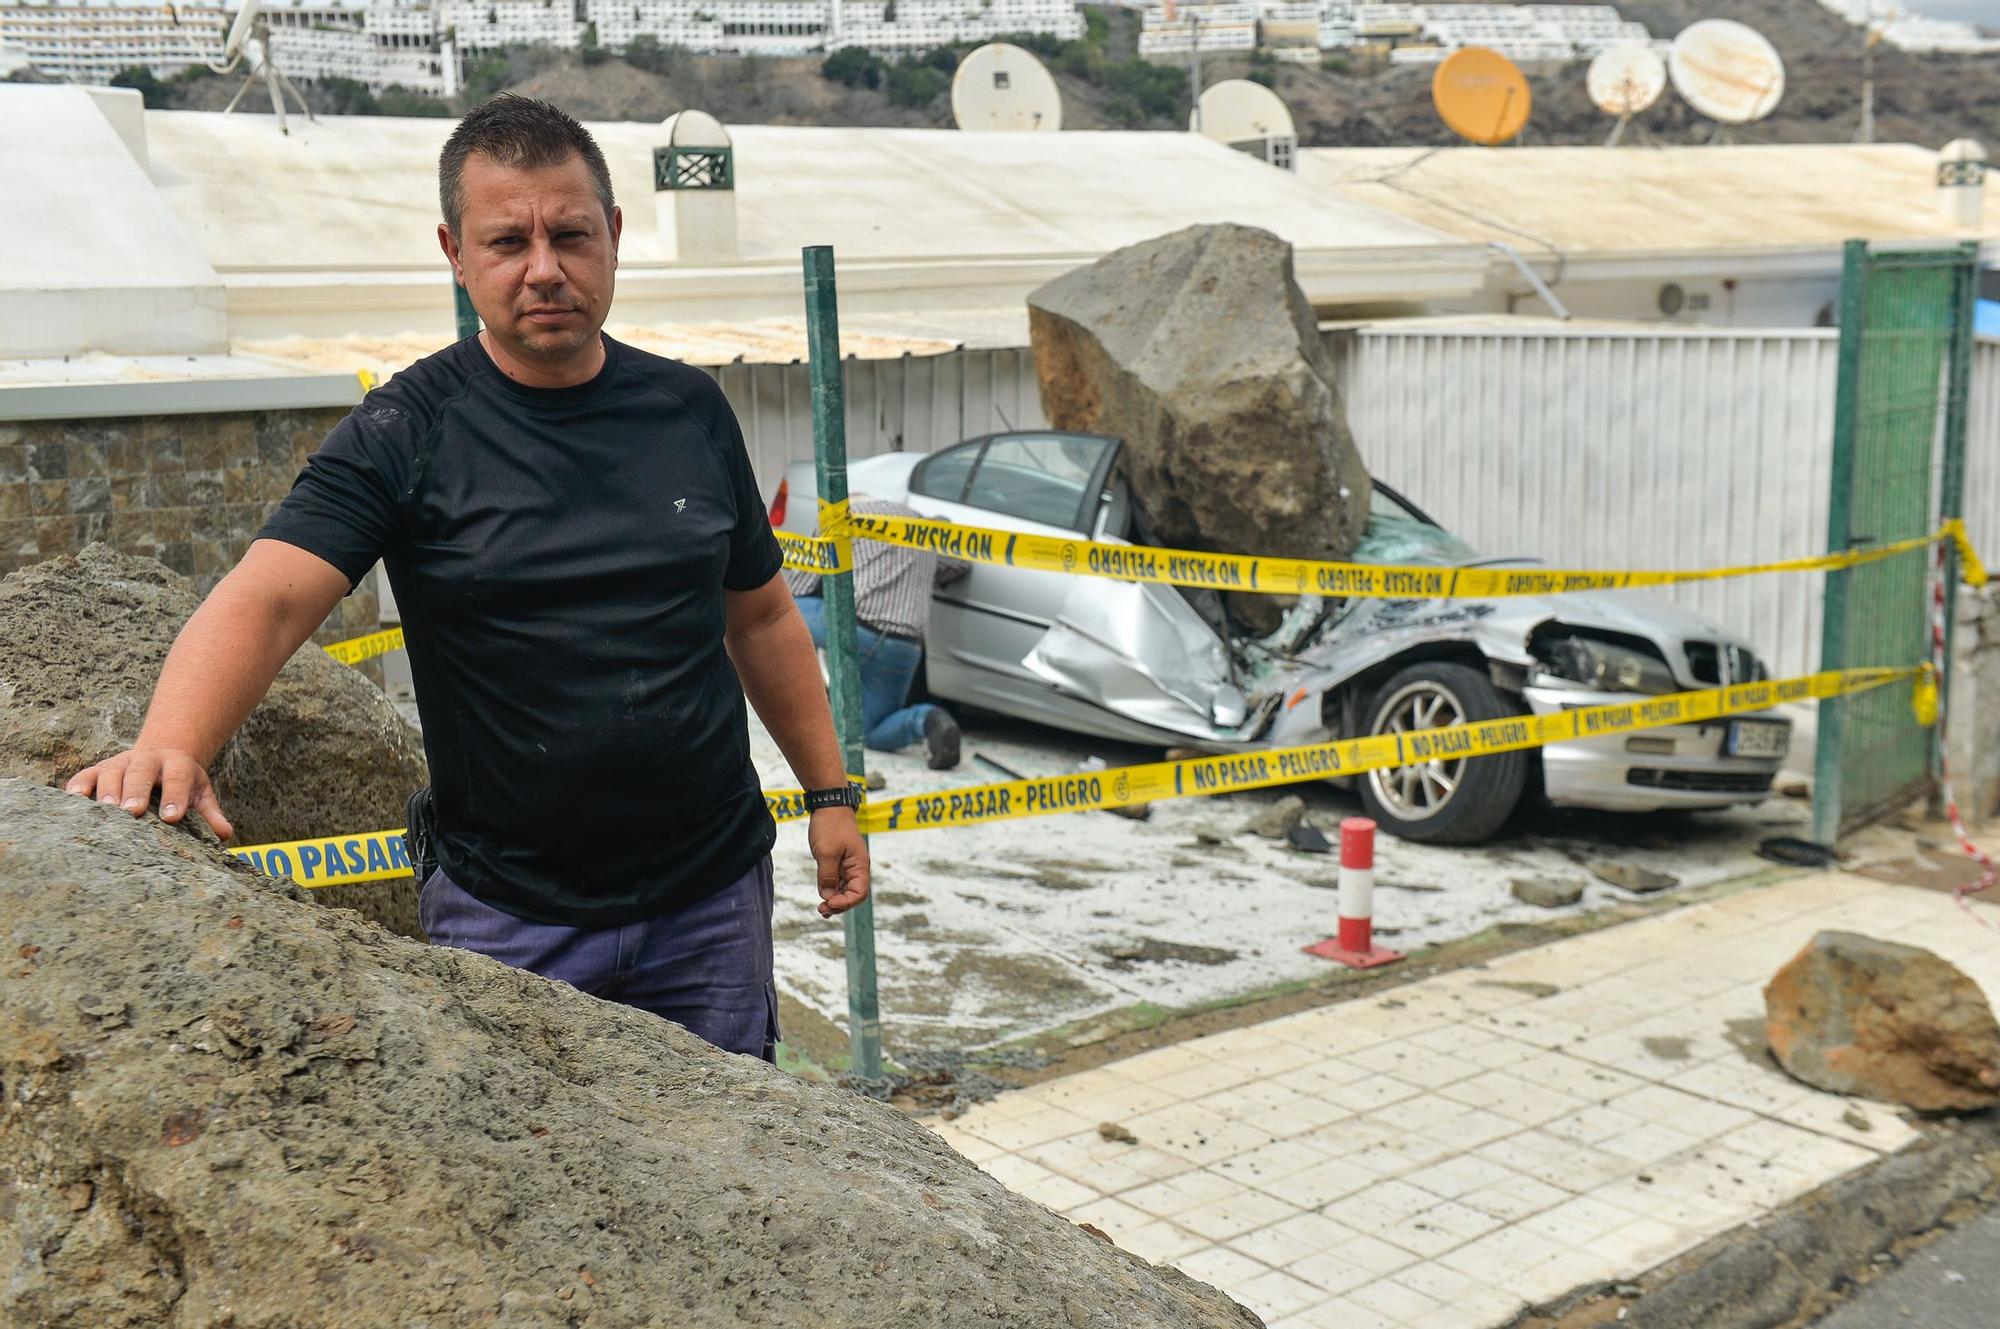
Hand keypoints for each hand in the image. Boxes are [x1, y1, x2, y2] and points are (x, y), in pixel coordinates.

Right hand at [64, 748, 233, 839]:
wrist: (161, 756)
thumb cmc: (182, 783)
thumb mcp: (201, 794)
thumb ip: (211, 814)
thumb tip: (225, 835)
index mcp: (177, 764)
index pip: (178, 778)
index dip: (175, 796)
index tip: (172, 816)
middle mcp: (147, 760)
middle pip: (141, 772)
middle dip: (137, 790)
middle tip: (133, 812)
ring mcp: (120, 763)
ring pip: (111, 773)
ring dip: (108, 790)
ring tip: (107, 810)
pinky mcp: (97, 769)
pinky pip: (84, 776)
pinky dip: (79, 787)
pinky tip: (75, 800)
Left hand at [807, 807, 869, 918]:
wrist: (828, 805)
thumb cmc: (831, 826)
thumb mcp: (827, 853)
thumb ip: (827, 877)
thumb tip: (826, 896)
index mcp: (860, 865)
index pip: (859, 893)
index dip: (845, 902)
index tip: (828, 902)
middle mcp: (856, 868)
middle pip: (853, 895)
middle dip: (839, 905)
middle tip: (822, 910)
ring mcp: (847, 865)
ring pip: (844, 890)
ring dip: (834, 900)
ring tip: (821, 909)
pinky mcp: (838, 862)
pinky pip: (837, 882)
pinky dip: (830, 891)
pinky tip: (822, 897)